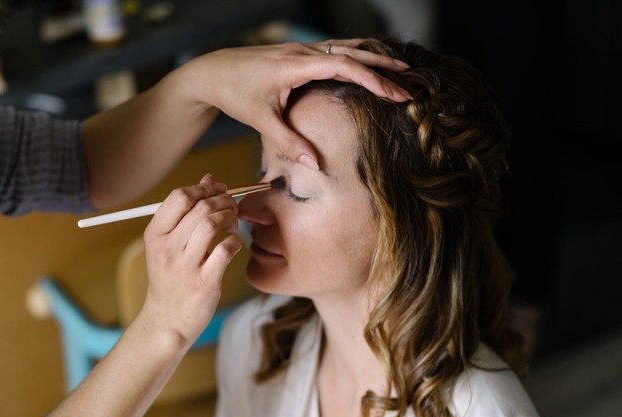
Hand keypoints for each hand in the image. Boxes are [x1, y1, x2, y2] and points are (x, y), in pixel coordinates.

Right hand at [138, 175, 241, 350]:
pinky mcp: (204, 282)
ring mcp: (185, 266)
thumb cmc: (171, 278)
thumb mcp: (168, 244)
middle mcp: (168, 248)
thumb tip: (209, 179)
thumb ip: (186, 212)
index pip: (179, 196)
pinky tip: (233, 245)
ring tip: (233, 224)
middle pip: (199, 207)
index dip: (204, 188)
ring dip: (229, 217)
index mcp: (155, 234)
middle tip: (232, 207)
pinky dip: (235, 242)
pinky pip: (226, 250)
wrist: (167, 321)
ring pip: (210, 223)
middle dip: (222, 201)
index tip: (217, 192)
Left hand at [179, 39, 410, 169]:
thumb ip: (288, 141)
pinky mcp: (296, 54)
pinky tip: (365, 62)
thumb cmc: (234, 94)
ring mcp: (299, 49)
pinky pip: (332, 49)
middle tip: (409, 81)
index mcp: (295, 65)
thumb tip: (315, 164)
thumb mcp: (260, 120)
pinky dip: (354, 55)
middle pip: (351, 51)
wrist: (211, 72)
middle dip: (382, 65)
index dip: (373, 79)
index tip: (396, 94)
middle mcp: (301, 51)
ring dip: (371, 57)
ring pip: (343, 47)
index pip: (344, 66)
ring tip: (398, 68)